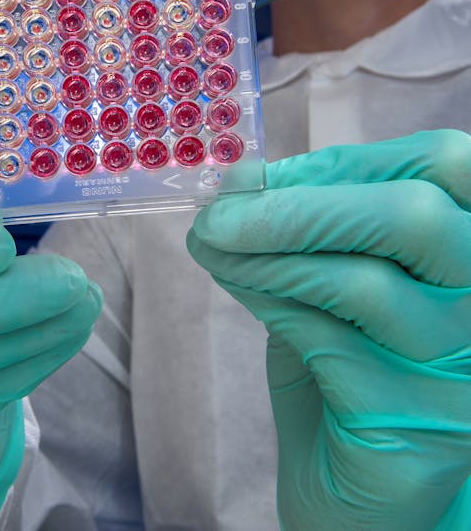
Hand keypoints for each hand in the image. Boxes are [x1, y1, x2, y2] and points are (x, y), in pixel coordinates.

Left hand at [187, 129, 470, 530]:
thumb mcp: (338, 280)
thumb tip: (248, 179)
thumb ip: (314, 228)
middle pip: (415, 216)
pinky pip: (329, 341)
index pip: (450, 167)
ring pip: (364, 283)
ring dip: (266, 252)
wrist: (359, 496)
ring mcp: (466, 368)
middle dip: (302, 204)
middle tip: (222, 210)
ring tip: (210, 243)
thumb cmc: (352, 369)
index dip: (353, 158)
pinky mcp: (427, 427)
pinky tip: (234, 280)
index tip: (268, 172)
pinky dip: (267, 297)